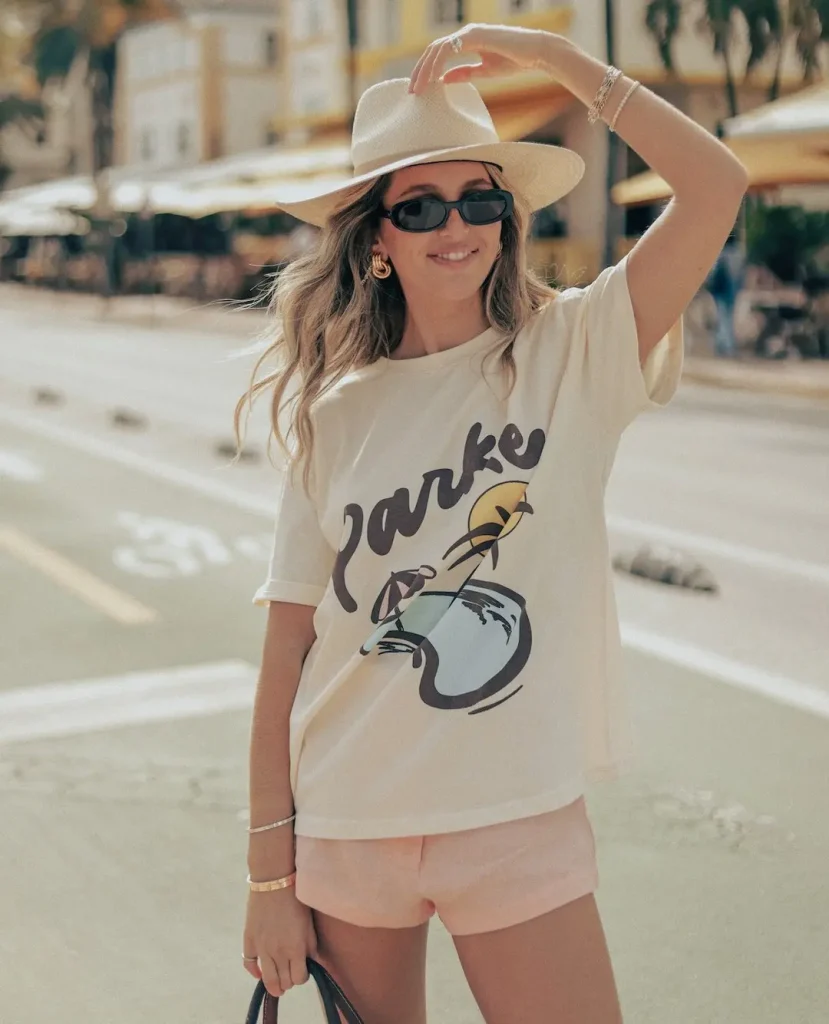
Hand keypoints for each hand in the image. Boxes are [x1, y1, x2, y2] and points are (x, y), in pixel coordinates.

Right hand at [243, 887, 317, 997]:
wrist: (273, 881)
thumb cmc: (296, 899)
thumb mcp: (309, 923)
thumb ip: (310, 945)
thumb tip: (312, 961)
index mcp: (295, 948)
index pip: (299, 978)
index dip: (302, 976)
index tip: (303, 969)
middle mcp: (277, 952)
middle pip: (284, 982)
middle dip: (289, 980)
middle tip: (290, 972)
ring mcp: (261, 948)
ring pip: (267, 980)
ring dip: (274, 984)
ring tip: (278, 981)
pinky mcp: (249, 940)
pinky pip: (249, 964)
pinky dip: (255, 971)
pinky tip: (260, 971)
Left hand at [408, 24, 556, 93]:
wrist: (535, 53)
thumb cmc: (515, 60)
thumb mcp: (484, 71)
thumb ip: (464, 73)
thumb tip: (444, 79)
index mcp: (467, 40)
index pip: (439, 53)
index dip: (426, 70)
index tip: (419, 89)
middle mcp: (466, 33)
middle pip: (433, 50)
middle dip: (420, 71)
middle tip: (411, 91)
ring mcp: (469, 32)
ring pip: (437, 49)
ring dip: (425, 69)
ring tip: (418, 88)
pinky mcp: (474, 36)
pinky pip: (449, 50)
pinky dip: (438, 64)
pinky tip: (433, 79)